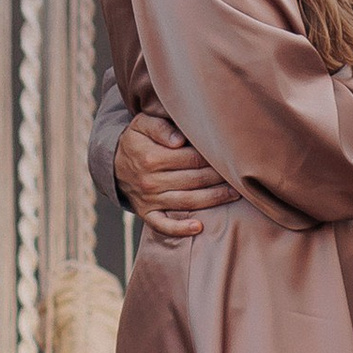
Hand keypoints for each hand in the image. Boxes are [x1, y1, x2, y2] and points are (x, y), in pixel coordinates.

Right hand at [115, 112, 237, 242]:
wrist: (113, 163)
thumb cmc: (136, 140)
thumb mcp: (143, 124)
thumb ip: (161, 127)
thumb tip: (179, 140)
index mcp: (151, 157)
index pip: (192, 159)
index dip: (213, 157)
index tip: (229, 156)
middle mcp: (150, 181)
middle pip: (194, 180)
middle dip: (219, 178)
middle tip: (239, 175)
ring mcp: (149, 199)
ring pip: (187, 201)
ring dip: (213, 200)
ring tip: (234, 195)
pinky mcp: (147, 213)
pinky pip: (163, 225)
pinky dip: (180, 229)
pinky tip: (198, 227)